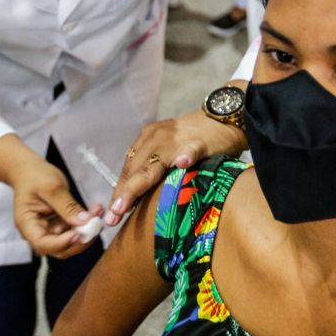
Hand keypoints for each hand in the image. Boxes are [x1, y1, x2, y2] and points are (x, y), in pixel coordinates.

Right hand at [0, 134, 101, 257]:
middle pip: (59, 249)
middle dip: (79, 240)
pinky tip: (95, 211)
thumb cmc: (34, 175)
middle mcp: (37, 231)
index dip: (62, 243)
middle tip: (95, 226)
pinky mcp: (58, 225)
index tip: (79, 233)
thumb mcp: (51, 187)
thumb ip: (67, 206)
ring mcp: (48, 229)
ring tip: (98, 213)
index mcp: (27, 224)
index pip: (43, 244)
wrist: (28, 169)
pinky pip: (73, 229)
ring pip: (70, 241)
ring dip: (86, 231)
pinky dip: (85, 223)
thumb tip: (84, 222)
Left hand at [103, 102, 247, 225]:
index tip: (110, 215)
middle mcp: (157, 138)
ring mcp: (178, 139)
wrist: (225, 116)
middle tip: (111, 218)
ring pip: (155, 163)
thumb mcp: (168, 152)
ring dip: (138, 185)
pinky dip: (186, 156)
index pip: (128, 169)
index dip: (119, 192)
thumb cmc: (196, 140)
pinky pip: (192, 150)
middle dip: (122, 195)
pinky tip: (182, 164)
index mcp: (147, 140)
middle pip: (136, 169)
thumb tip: (136, 199)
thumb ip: (154, 169)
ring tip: (125, 205)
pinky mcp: (201, 142)